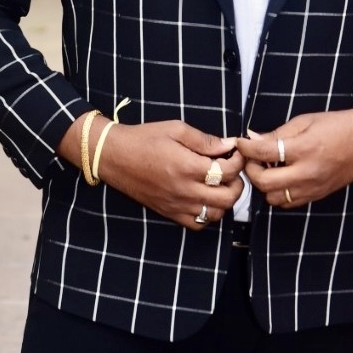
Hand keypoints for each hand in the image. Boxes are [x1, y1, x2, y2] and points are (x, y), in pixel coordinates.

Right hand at [97, 120, 245, 228]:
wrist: (114, 156)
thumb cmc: (144, 138)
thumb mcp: (176, 129)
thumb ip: (205, 140)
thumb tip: (229, 145)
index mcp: (187, 166)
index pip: (227, 171)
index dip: (238, 160)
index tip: (235, 151)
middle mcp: (184, 190)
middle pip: (228, 198)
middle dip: (237, 182)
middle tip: (232, 169)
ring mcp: (176, 205)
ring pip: (215, 214)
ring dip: (225, 200)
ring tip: (220, 184)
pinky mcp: (169, 213)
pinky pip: (197, 224)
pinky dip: (208, 214)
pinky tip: (205, 198)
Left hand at [236, 110, 352, 208]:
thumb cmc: (336, 125)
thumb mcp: (305, 121)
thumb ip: (277, 134)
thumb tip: (253, 138)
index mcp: (303, 149)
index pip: (263, 153)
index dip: (246, 147)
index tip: (240, 143)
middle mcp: (307, 172)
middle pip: (264, 182)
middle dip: (251, 170)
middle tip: (251, 159)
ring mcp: (312, 188)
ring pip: (274, 198)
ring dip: (264, 185)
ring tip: (266, 169)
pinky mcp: (317, 196)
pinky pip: (289, 203)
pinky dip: (279, 193)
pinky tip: (281, 178)